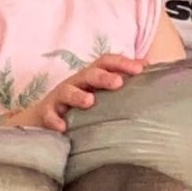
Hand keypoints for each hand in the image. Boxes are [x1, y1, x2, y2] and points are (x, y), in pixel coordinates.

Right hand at [12, 54, 144, 132]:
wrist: (43, 119)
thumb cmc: (78, 105)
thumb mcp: (99, 91)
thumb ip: (120, 78)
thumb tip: (149, 65)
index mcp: (90, 78)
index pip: (106, 62)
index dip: (122, 63)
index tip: (140, 69)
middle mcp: (75, 84)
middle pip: (88, 74)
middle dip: (102, 76)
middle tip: (117, 83)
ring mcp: (59, 98)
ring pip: (67, 91)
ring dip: (78, 95)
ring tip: (89, 102)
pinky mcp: (46, 114)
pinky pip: (49, 115)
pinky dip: (54, 120)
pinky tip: (62, 128)